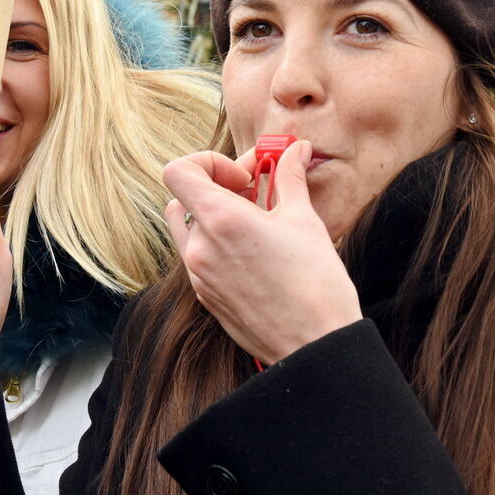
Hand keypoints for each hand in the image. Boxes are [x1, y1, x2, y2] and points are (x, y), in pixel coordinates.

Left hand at [163, 140, 362, 364]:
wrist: (316, 345)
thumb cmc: (315, 283)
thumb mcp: (304, 220)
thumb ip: (289, 178)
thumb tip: (294, 149)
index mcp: (219, 220)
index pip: (179, 172)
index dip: (206, 163)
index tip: (243, 176)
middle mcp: (199, 247)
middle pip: (181, 198)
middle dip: (213, 188)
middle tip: (252, 192)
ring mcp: (198, 274)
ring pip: (188, 230)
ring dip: (212, 217)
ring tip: (254, 222)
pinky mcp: (205, 296)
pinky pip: (198, 258)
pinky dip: (217, 245)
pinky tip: (254, 252)